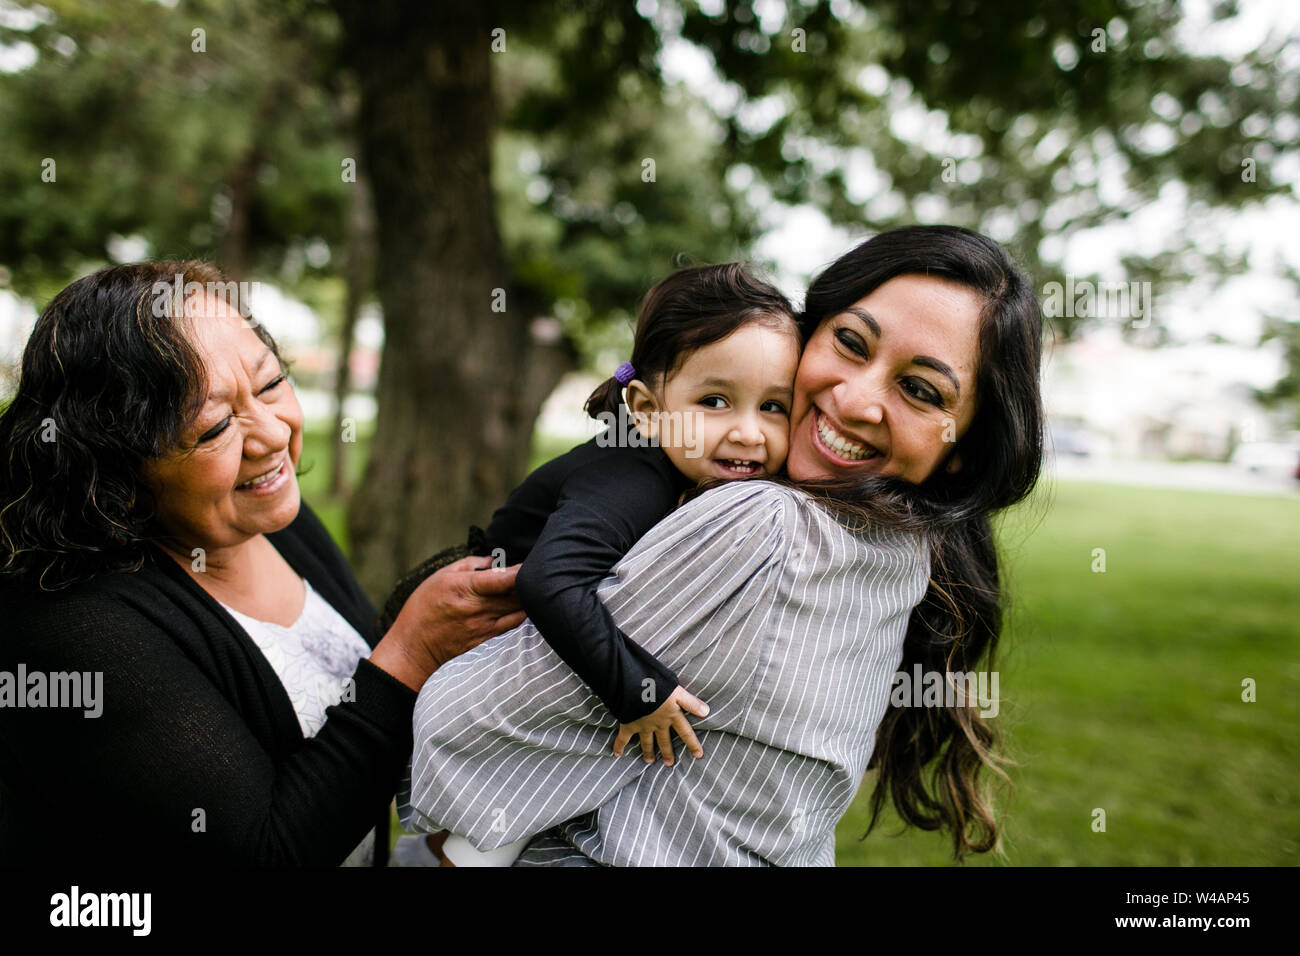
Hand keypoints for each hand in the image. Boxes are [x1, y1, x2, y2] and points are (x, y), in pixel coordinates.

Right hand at [371, 555, 525, 690]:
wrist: (413, 648)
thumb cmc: (422, 608)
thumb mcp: (440, 577)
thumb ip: (470, 564)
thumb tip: (493, 560)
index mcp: (464, 588)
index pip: (502, 579)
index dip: (521, 570)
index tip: (531, 562)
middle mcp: (477, 608)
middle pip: (516, 594)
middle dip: (529, 583)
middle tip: (538, 572)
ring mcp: (483, 626)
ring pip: (518, 610)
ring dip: (528, 599)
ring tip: (534, 588)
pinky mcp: (486, 640)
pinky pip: (512, 625)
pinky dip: (521, 614)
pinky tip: (524, 606)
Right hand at [613, 685, 709, 765]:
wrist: (634, 686)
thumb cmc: (657, 685)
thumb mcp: (678, 691)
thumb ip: (691, 702)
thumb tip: (707, 712)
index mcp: (672, 715)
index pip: (685, 732)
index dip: (692, 744)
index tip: (698, 755)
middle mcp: (658, 724)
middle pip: (664, 741)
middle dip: (667, 753)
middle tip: (669, 764)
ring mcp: (643, 726)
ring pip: (647, 742)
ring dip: (648, 752)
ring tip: (649, 761)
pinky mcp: (629, 724)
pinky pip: (623, 738)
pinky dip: (619, 746)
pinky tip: (616, 754)